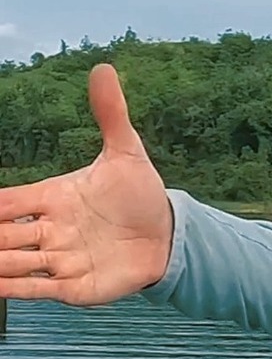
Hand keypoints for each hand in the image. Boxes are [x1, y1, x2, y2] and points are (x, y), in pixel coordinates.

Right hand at [0, 64, 173, 303]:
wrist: (169, 236)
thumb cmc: (141, 195)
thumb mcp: (127, 152)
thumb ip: (110, 114)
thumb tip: (103, 69)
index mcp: (53, 197)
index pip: (9, 201)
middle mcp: (51, 230)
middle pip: (5, 234)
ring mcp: (62, 259)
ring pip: (16, 262)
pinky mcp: (77, 287)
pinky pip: (39, 290)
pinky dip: (16, 290)